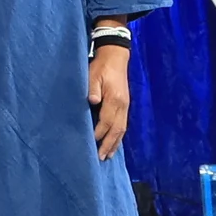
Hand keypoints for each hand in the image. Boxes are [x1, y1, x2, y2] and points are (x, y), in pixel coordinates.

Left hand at [89, 42, 131, 159]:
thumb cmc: (101, 67)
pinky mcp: (125, 105)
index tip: (90, 144)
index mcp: (114, 99)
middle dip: (108, 144)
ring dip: (115, 143)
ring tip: (107, 156)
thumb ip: (92, 88)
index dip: (99, 133)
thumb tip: (92, 101)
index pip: (106, 121)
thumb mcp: (92, 74)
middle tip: (100, 158)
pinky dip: (118, 136)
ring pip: (122, 129)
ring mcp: (125, 106)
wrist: (116, 58)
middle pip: (117, 130)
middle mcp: (123, 105)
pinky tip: (114, 143)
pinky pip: (123, 125)